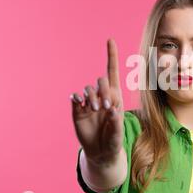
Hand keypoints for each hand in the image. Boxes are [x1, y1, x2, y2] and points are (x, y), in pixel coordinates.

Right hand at [70, 39, 123, 165]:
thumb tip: (110, 109)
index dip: (111, 56)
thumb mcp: (117, 133)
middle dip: (103, 90)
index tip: (110, 40)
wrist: (101, 151)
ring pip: (88, 89)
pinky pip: (75, 98)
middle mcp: (102, 97)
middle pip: (100, 81)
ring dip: (91, 97)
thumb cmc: (113, 141)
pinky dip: (76, 97)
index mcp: (115, 97)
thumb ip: (115, 122)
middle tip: (105, 107)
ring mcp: (89, 103)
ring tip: (95, 110)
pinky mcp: (77, 110)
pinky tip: (79, 103)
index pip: (113, 73)